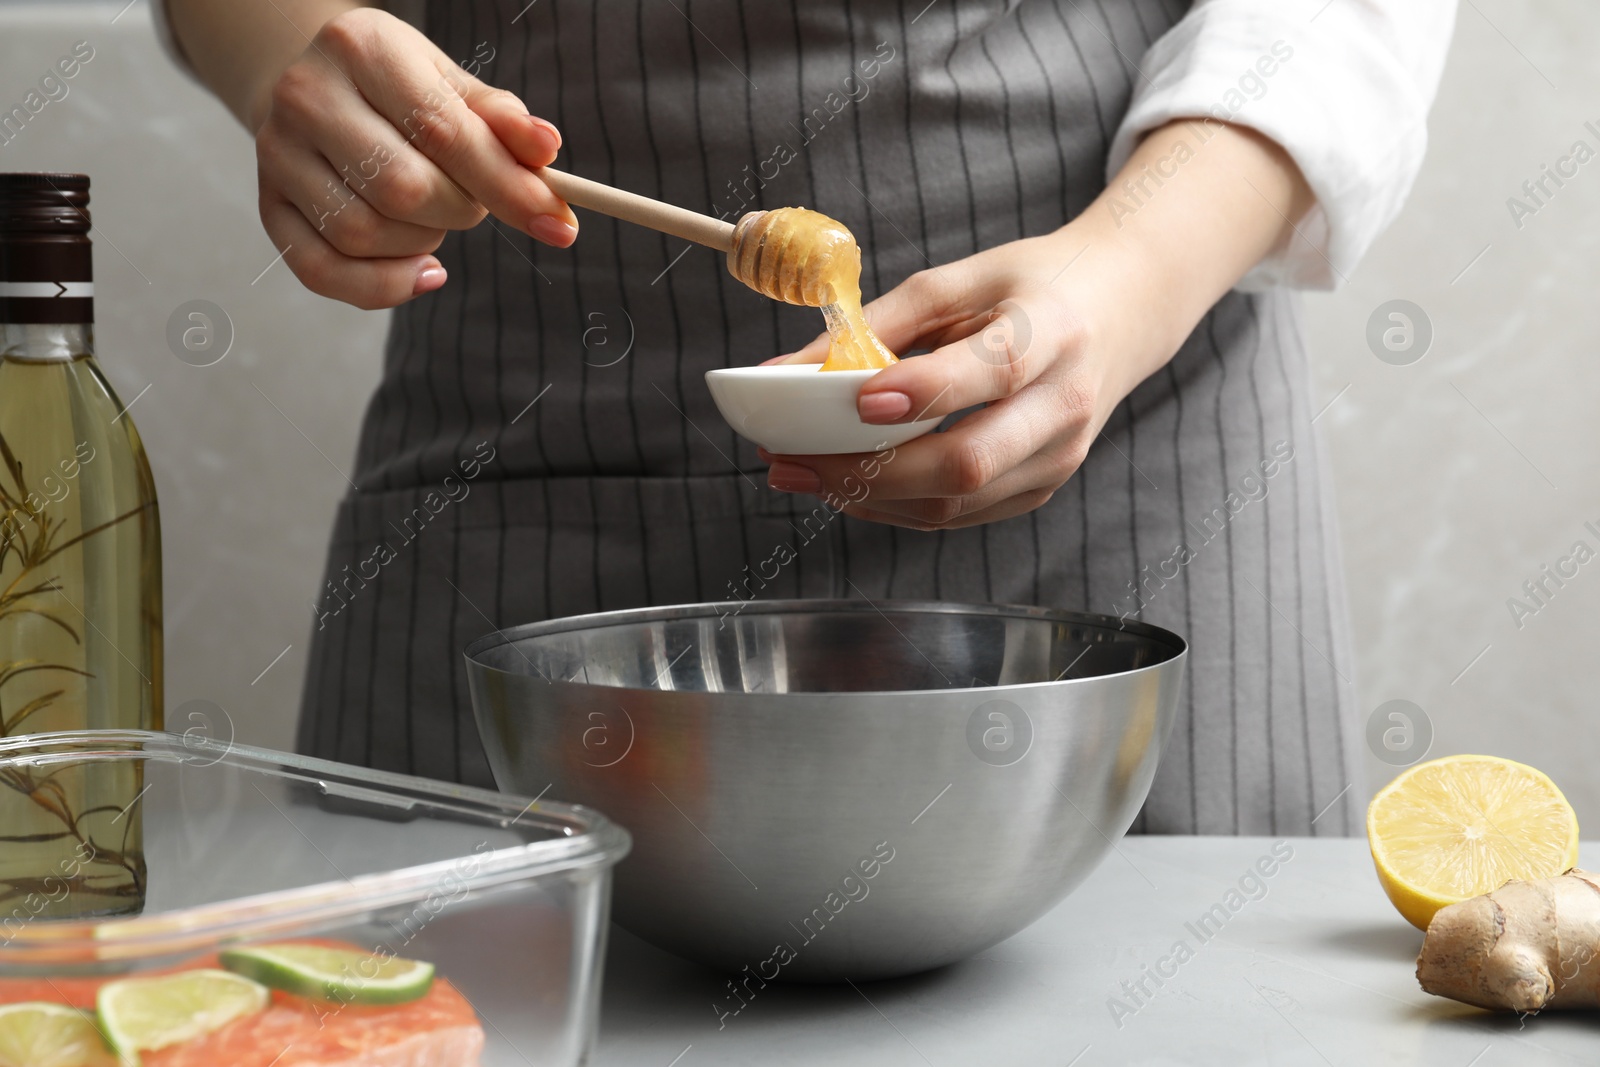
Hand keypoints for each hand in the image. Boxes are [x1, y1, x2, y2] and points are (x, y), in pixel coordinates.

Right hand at [250, 7, 574, 308]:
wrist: (317, 87)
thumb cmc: (400, 92)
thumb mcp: (452, 85)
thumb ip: (501, 120)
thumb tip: (545, 150)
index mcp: (361, 47)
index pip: (442, 130)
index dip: (506, 185)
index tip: (558, 222)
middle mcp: (306, 95)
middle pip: (400, 188)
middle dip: (460, 211)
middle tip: (473, 203)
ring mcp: (277, 153)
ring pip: (363, 233)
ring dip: (422, 242)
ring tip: (433, 215)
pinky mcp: (268, 207)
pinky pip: (322, 272)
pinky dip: (384, 287)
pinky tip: (424, 271)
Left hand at [759, 119, 1314, 529]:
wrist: (1124, 313)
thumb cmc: (1036, 287)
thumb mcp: (966, 276)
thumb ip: (883, 320)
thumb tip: (793, 369)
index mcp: (1054, 332)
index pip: (993, 370)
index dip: (925, 391)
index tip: (858, 398)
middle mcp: (1064, 406)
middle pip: (967, 463)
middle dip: (868, 470)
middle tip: (792, 457)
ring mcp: (1057, 458)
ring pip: (952, 504)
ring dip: (865, 495)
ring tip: (799, 470)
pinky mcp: (1040, 488)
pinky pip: (957, 516)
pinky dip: (892, 503)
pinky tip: (849, 480)